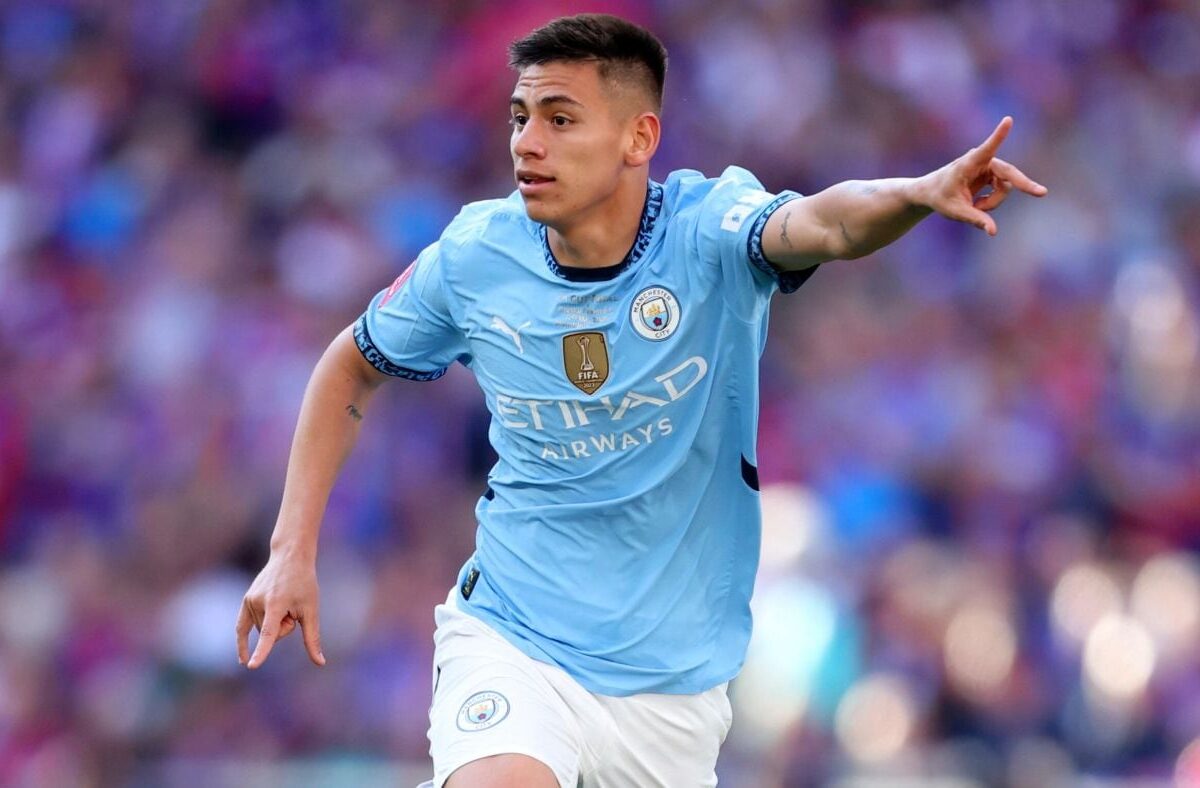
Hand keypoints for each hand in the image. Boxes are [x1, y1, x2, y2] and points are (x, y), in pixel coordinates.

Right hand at [236, 552, 325, 668]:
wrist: (290, 557)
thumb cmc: (304, 583)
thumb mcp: (311, 609)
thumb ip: (312, 638)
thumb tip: (320, 663)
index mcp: (276, 604)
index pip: (268, 634)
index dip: (261, 651)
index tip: (252, 666)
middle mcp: (258, 602)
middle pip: (272, 635)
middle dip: (284, 628)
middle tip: (293, 606)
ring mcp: (249, 601)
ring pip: (262, 631)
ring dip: (274, 623)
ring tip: (283, 601)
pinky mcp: (246, 600)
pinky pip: (242, 627)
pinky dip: (243, 642)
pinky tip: (242, 660)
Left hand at [916, 116, 1046, 235]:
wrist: (931, 193)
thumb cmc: (940, 198)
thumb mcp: (955, 212)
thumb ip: (975, 220)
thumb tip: (993, 232)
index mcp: (969, 164)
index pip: (986, 148)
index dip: (999, 135)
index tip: (1008, 120)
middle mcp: (982, 161)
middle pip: (1008, 174)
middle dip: (1024, 184)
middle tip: (1042, 193)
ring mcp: (989, 167)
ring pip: (1005, 187)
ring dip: (994, 202)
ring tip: (975, 207)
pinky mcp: (992, 174)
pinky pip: (1002, 190)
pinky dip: (992, 202)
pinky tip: (978, 204)